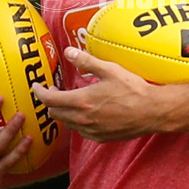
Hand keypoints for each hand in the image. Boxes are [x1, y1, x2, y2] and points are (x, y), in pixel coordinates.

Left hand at [32, 47, 162, 142]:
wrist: (152, 111)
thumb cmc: (133, 89)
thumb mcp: (109, 70)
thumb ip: (86, 61)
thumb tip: (69, 51)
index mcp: (81, 102)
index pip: (49, 100)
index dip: (39, 92)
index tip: (37, 86)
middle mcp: (83, 120)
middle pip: (55, 113)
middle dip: (51, 101)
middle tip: (55, 90)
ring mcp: (91, 131)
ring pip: (67, 123)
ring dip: (64, 112)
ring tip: (71, 100)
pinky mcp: (101, 137)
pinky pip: (81, 131)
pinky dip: (77, 121)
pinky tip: (87, 112)